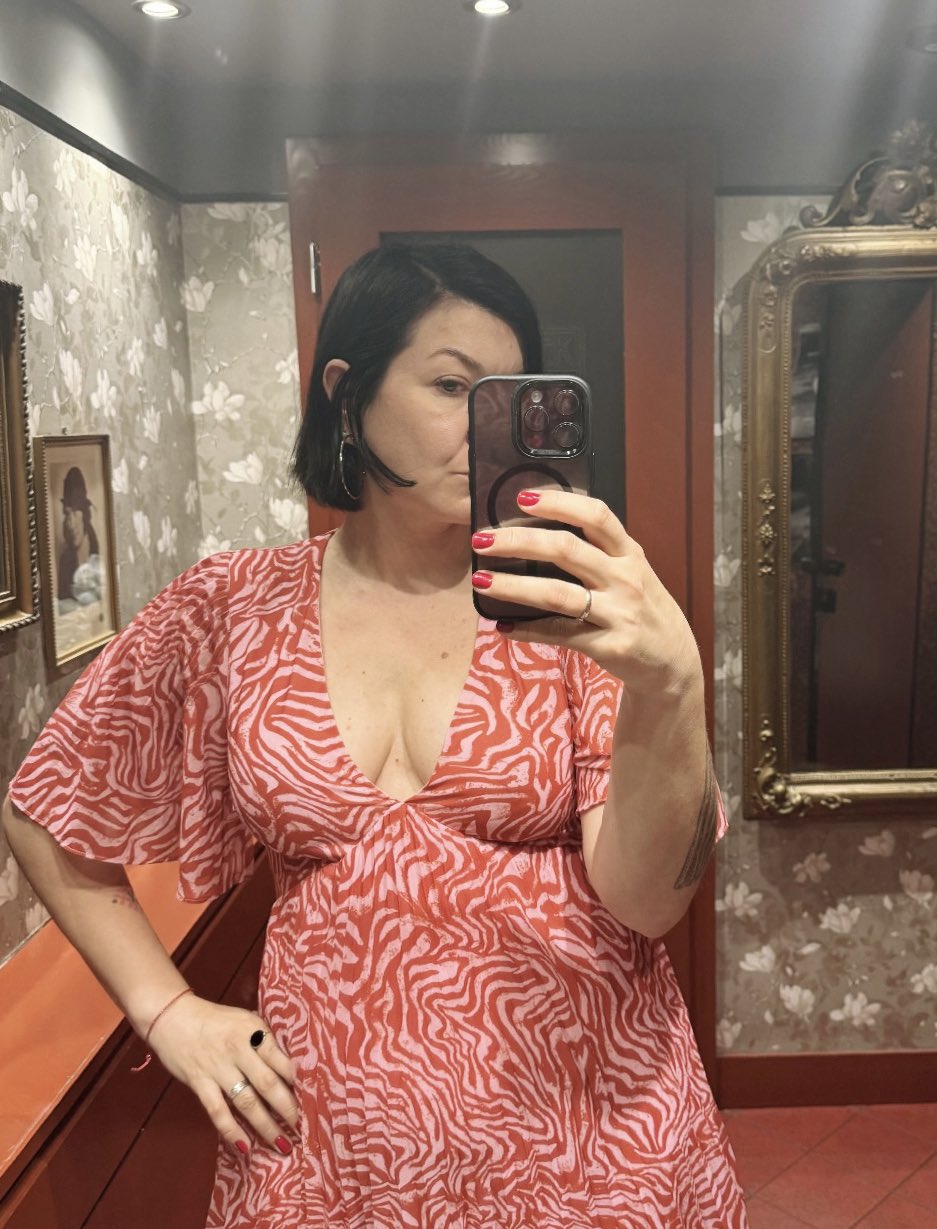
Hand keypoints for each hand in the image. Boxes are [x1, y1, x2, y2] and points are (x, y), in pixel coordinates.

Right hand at [146, 993, 298, 1158]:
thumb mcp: (246, 1021)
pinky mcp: (200, 1082)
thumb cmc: (217, 1020)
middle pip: (268, 1084)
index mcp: (254, 1031)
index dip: (299, 1082)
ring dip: (265, 1126)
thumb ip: (264, 1042)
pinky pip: (218, 1111)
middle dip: (287, 1109)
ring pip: (246, 1102)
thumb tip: (290, 1068)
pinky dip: (231, 1130)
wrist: (174, 1016)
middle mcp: (238, 1050)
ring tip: (282, 1144)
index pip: (282, 1059)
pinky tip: (245, 1147)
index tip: (314, 1098)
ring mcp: (218, 1068)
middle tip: (302, 1127)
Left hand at [472, 488, 701, 695]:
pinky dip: (527, 630)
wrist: (673, 662)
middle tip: (482, 538)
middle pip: (566, 550)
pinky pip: (559, 634)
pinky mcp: (608, 646)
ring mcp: (618, 613)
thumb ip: (599, 553)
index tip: (523, 498)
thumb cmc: (643, 609)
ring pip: (557, 593)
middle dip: (519, 541)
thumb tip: (542, 533)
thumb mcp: (632, 572)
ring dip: (514, 586)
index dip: (559, 503)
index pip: (596, 516)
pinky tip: (503, 626)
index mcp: (628, 553)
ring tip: (482, 581)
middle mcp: (624, 578)